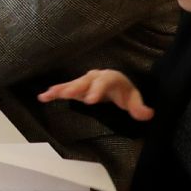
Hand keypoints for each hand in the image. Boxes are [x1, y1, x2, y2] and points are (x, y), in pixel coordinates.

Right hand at [38, 69, 153, 120]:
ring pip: (72, 84)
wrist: (115, 86)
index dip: (97, 90)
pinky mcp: (77, 88)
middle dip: (76, 88)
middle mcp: (95, 77)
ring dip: (60, 89)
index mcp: (111, 77)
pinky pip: (65, 89)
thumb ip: (140, 108)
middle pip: (85, 81)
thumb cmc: (124, 92)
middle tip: (68, 94)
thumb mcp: (134, 100)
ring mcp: (84, 82)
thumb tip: (148, 114)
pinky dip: (54, 92)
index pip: (104, 82)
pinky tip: (43, 97)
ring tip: (48, 94)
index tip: (90, 101)